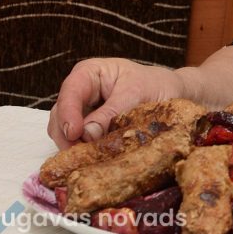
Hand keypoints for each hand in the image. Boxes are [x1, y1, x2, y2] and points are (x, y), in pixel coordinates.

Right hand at [45, 57, 186, 149]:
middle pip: (61, 114)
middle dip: (66, 135)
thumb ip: (112, 113)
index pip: (71, 91)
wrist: (171, 94)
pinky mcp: (88, 130)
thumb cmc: (155, 86)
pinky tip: (92, 160)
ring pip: (64, 131)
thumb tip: (86, 134)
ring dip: (73, 146)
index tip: (75, 133)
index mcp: (90, 73)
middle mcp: (81, 92)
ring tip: (88, 159)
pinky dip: (82, 151)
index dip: (69, 113)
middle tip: (79, 155)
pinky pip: (77, 142)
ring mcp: (82, 111)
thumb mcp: (137, 95)